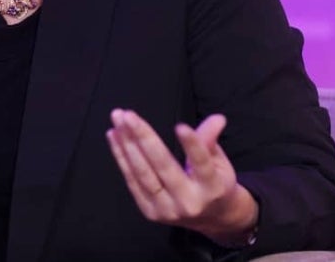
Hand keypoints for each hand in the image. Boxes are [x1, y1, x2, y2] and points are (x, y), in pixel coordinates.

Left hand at [106, 109, 258, 245]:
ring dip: (126, 144)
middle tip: (129, 115)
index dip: (192, 145)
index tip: (180, 126)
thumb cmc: (214, 183)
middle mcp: (189, 202)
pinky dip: (121, 157)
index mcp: (212, 188)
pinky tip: (114, 137)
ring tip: (118, 121)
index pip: (202, 164)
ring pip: (143, 173)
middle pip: (164, 166)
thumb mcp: (220, 162)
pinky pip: (132, 181)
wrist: (211, 219)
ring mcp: (167, 209)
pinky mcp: (150, 212)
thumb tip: (217, 118)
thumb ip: (211, 139)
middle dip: (143, 138)